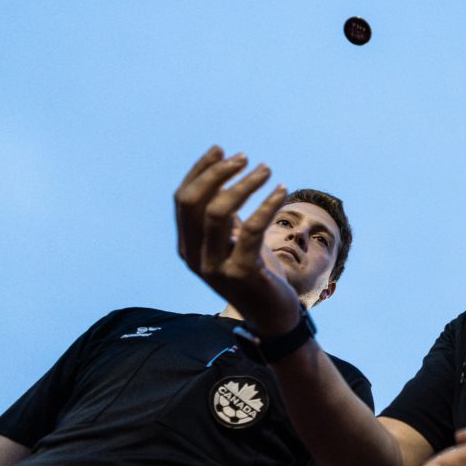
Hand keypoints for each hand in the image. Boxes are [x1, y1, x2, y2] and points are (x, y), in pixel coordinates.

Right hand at [174, 146, 301, 335]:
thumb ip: (225, 216)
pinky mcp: (242, 272)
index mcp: (187, 246)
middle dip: (217, 173)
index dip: (200, 171)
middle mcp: (195, 256)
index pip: (183, 199)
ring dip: (245, 184)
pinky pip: (252, 229)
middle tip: (244, 157)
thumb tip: (223, 174)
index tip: (221, 149)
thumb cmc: (256, 273)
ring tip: (267, 169)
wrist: (272, 316)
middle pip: (194, 202)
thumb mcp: (234, 241)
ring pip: (219, 211)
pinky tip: (282, 191)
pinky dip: (267, 205)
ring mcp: (216, 266)